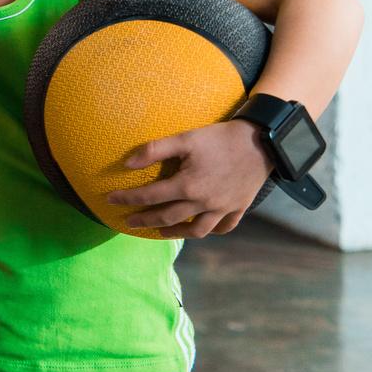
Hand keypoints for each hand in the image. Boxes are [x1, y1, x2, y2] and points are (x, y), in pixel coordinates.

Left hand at [108, 118, 270, 236]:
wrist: (261, 141)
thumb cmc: (219, 138)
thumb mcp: (184, 138)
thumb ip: (154, 150)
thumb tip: (127, 163)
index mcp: (188, 186)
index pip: (150, 196)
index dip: (127, 198)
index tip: (110, 199)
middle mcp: (204, 203)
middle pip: (168, 217)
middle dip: (144, 220)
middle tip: (128, 222)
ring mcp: (223, 208)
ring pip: (196, 230)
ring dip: (174, 232)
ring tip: (159, 230)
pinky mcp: (238, 208)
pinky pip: (223, 228)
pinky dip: (209, 231)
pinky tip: (197, 228)